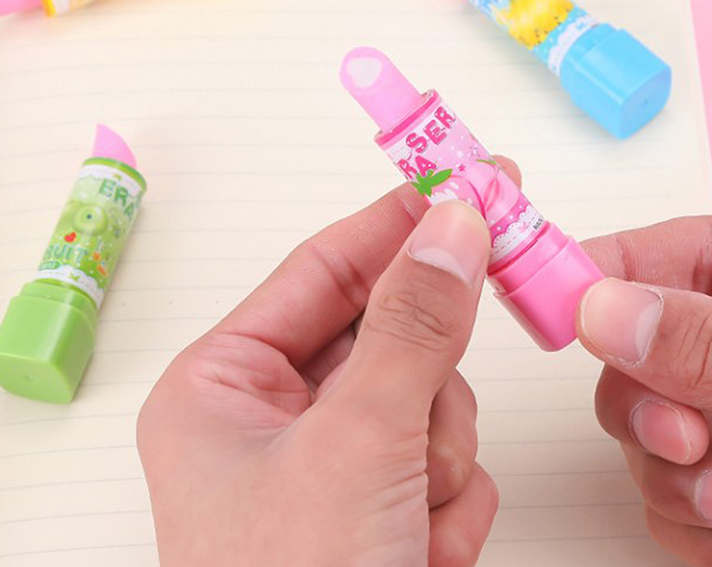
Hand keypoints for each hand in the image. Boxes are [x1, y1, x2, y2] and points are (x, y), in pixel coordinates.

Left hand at [138, 160, 518, 566]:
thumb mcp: (355, 444)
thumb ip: (410, 325)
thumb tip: (452, 224)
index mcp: (222, 385)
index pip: (324, 269)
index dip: (394, 222)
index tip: (460, 181)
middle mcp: (269, 418)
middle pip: (382, 334)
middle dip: (427, 362)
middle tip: (488, 308)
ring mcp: (326, 464)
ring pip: (423, 396)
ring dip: (439, 447)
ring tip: (416, 509)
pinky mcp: (373, 507)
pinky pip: (441, 458)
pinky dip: (450, 500)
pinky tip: (424, 551)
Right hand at [579, 217, 711, 566]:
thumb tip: (604, 308)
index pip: (672, 250)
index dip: (608, 268)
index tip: (562, 305)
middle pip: (634, 347)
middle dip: (646, 402)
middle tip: (680, 438)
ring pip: (641, 430)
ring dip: (679, 479)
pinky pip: (665, 498)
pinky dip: (698, 527)